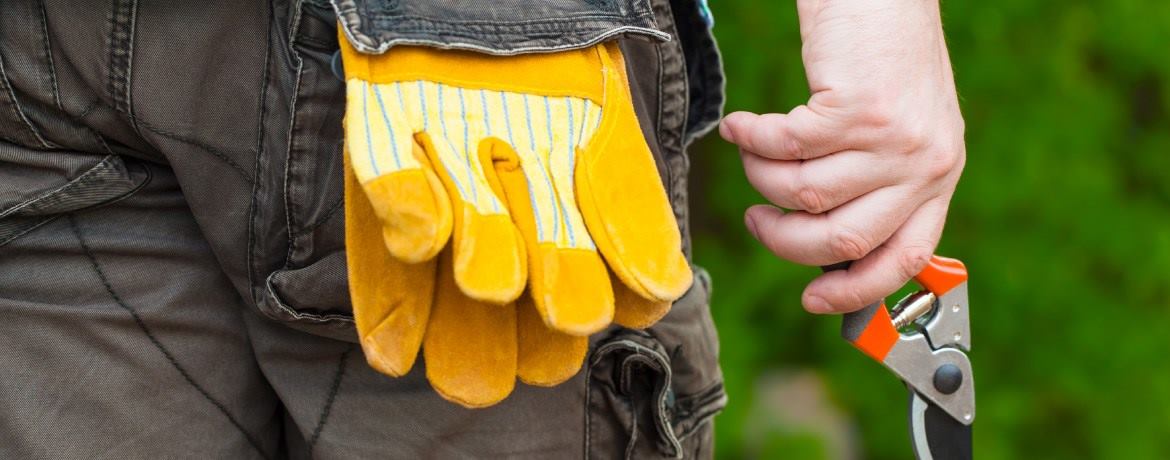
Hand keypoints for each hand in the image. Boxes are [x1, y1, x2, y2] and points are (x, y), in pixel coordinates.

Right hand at [718, 0, 965, 313]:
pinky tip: (741, 127)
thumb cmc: (881, 60)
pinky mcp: (859, 108)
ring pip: (806, 194)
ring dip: (762, 178)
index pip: (905, 258)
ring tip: (751, 155)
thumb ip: (878, 186)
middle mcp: (926, 164)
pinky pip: (785, 147)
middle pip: (844, 239)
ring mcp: (896, 137)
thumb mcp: (900, 134)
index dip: (855, 290)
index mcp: (938, 177)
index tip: (813, 300)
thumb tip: (824, 247)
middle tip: (759, 222)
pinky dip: (752, 140)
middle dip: (787, 241)